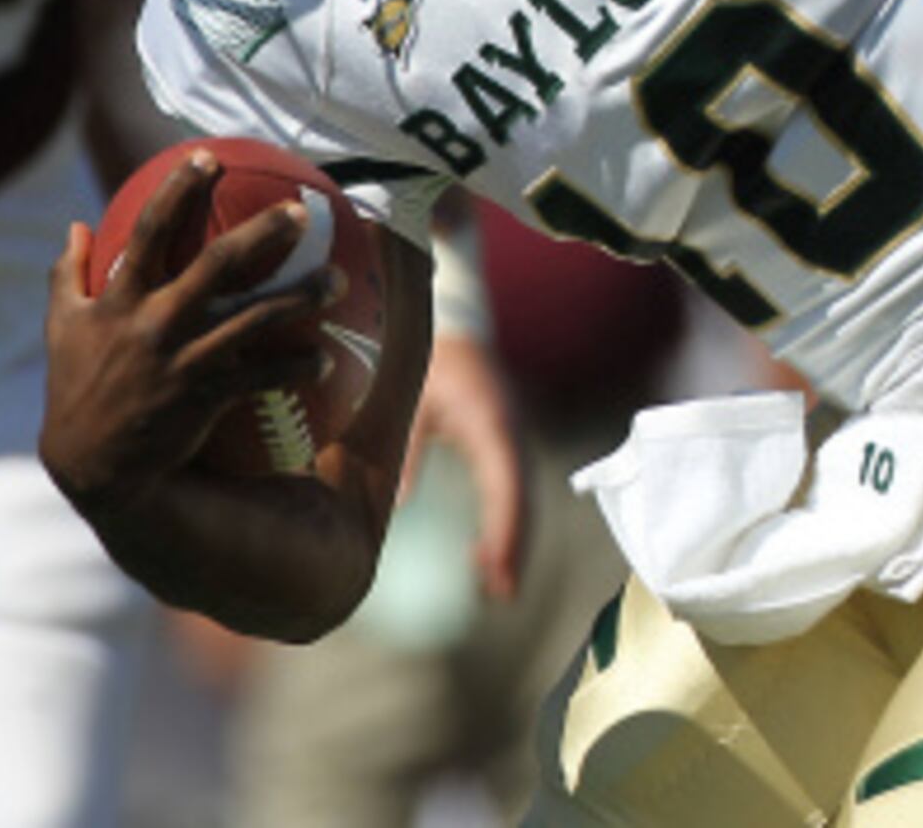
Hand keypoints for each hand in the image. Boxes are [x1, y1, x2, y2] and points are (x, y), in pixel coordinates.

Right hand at [39, 150, 331, 512]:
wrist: (94, 467)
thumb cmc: (77, 389)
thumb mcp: (61, 327)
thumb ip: (68, 273)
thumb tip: (75, 225)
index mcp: (121, 297)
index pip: (150, 229)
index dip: (177, 188)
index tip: (207, 156)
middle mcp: (156, 321)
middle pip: (218, 263)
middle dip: (263, 231)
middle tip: (302, 210)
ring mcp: (184, 358)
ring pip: (255, 317)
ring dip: (302, 297)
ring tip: (339, 280)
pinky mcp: (206, 396)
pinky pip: (263, 376)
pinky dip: (297, 367)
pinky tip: (328, 360)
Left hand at [406, 332, 527, 600]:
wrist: (458, 328)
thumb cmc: (432, 364)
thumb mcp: (414, 403)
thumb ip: (409, 450)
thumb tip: (400, 504)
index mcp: (491, 425)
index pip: (507, 487)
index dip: (504, 530)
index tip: (494, 567)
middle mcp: (510, 436)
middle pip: (522, 501)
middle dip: (514, 548)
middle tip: (501, 593)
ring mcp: (513, 440)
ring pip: (522, 499)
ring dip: (514, 541)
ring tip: (497, 587)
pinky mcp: (506, 444)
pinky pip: (514, 490)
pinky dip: (508, 523)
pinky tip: (488, 552)